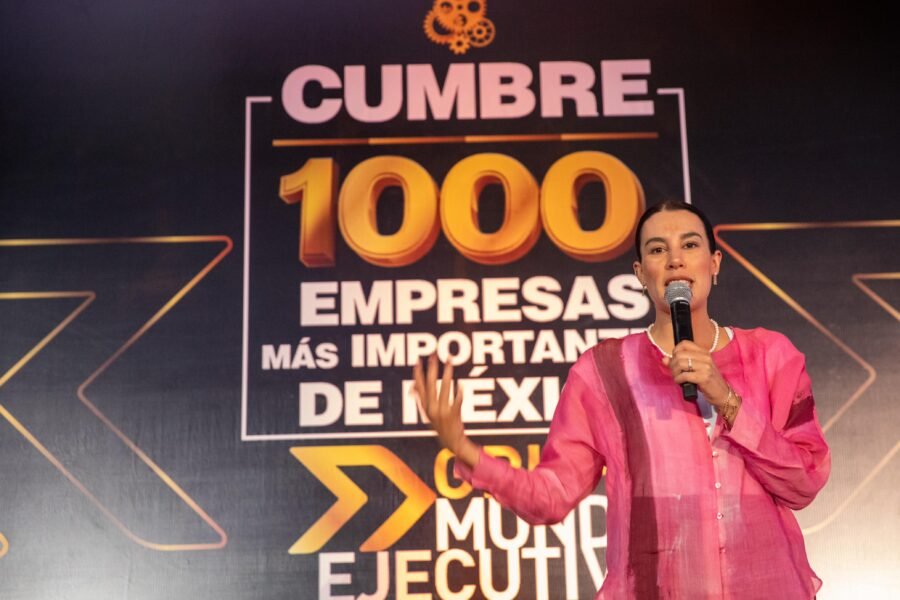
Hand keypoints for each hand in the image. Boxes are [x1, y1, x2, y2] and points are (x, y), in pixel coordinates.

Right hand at [413, 353, 479, 467]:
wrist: (453, 443)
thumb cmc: (442, 427)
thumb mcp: (428, 415)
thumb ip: (421, 400)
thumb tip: (412, 387)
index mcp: (425, 408)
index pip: (419, 387)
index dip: (418, 374)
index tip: (418, 362)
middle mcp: (432, 409)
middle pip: (431, 384)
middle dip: (432, 369)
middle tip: (434, 355)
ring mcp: (443, 412)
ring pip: (444, 388)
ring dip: (447, 373)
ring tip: (449, 361)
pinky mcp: (454, 414)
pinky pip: (457, 400)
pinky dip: (458, 393)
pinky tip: (460, 384)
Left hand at [662, 340, 731, 408]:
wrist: (722, 393)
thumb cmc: (707, 381)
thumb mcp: (695, 369)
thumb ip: (680, 362)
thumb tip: (664, 359)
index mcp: (704, 352)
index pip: (684, 343)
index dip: (675, 351)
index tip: (675, 360)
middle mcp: (705, 357)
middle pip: (679, 354)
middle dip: (672, 365)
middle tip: (674, 373)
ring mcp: (705, 367)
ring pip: (680, 364)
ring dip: (674, 373)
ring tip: (677, 378)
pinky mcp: (704, 377)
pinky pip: (684, 375)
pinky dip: (678, 379)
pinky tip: (680, 382)